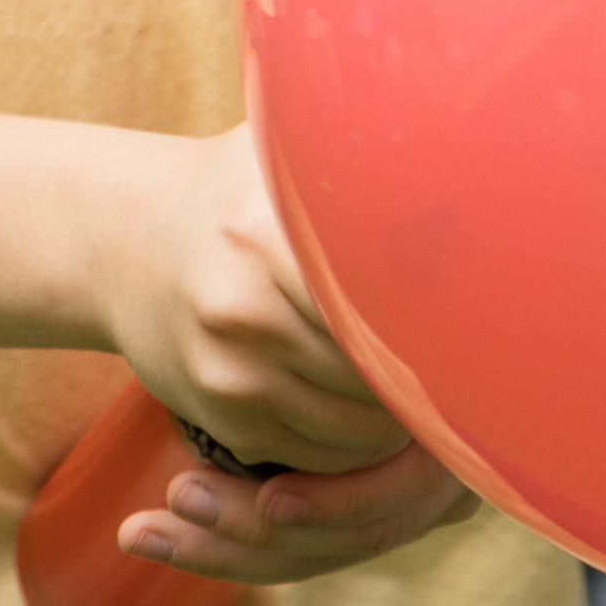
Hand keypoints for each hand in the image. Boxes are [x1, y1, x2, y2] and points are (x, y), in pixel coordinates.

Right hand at [98, 123, 477, 583]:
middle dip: (430, 376)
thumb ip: (358, 158)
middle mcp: (243, 307)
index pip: (380, 301)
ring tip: (430, 386)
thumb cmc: (231, 190)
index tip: (482, 322)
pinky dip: (359, 445)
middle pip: (378, 370)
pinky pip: (319, 454)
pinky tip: (375, 409)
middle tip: (477, 365)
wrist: (123, 240)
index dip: (436, 322)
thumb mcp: (280, 156)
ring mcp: (229, 372)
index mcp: (264, 232)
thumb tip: (469, 151)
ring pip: (357, 428)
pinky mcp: (221, 417)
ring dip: (403, 420)